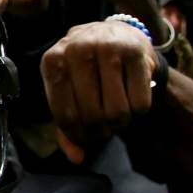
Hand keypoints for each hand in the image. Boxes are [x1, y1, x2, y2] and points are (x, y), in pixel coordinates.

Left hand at [41, 21, 157, 163]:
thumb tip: (77, 158)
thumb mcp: (68, 93)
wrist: (115, 34)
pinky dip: (139, 109)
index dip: (79, 136)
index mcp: (52, 62)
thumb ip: (66, 128)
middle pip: (92, 116)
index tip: (88, 137)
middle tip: (106, 126)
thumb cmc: (86, 73)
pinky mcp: (135, 51)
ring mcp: (107, 47)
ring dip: (121, 122)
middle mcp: (76, 50)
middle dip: (102, 130)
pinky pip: (140, 102)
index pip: (65, 117)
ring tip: (118, 114)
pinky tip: (134, 98)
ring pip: (117, 111)